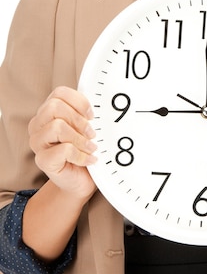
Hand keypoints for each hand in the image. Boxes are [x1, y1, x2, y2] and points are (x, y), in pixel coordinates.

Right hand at [28, 86, 96, 200]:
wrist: (82, 180)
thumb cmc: (85, 150)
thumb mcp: (86, 127)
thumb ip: (86, 114)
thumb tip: (101, 102)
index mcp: (48, 112)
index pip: (59, 93)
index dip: (79, 101)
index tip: (92, 115)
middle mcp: (38, 125)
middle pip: (54, 106)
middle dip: (78, 119)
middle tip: (92, 133)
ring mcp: (37, 143)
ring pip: (56, 126)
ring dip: (79, 138)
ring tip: (91, 147)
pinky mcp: (42, 160)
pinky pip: (63, 150)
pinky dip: (81, 155)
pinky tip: (88, 159)